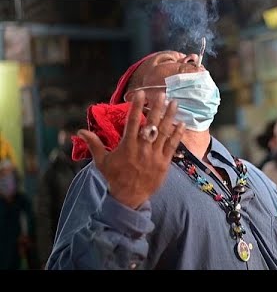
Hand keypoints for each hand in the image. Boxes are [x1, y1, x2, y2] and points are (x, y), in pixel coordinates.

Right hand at [78, 91, 185, 208]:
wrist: (129, 197)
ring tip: (175, 103)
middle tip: (161, 93)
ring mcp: (154, 156)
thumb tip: (80, 131)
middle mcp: (142, 149)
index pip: (132, 122)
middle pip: (151, 124)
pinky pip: (172, 146)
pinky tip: (182, 123)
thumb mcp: (101, 161)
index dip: (136, 107)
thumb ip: (94, 144)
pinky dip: (177, 134)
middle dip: (156, 107)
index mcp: (127, 146)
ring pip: (164, 132)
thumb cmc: (115, 177)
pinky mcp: (164, 163)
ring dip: (169, 116)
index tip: (140, 93)